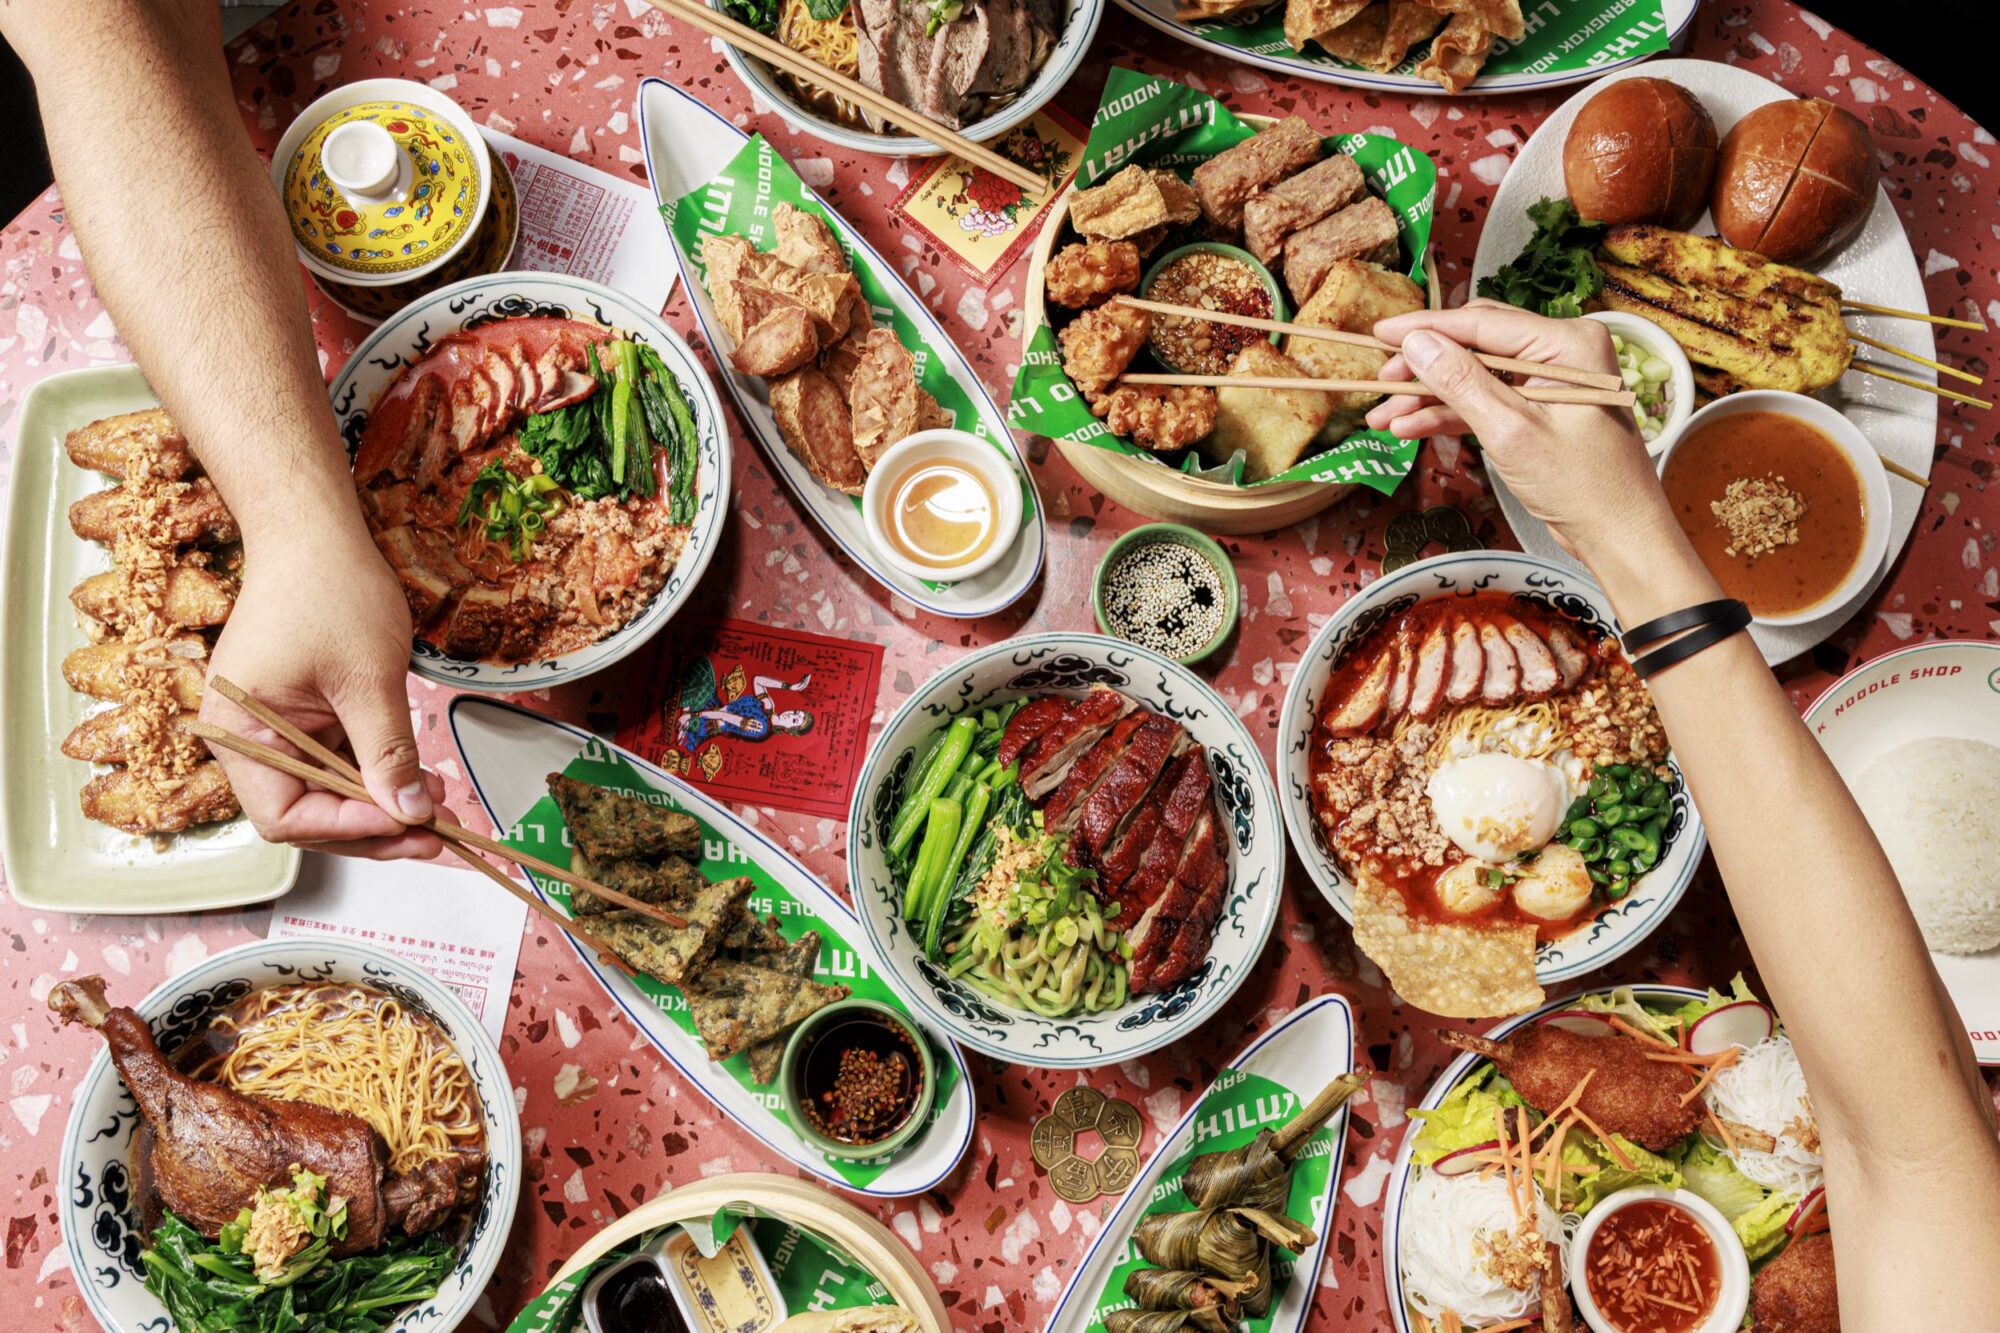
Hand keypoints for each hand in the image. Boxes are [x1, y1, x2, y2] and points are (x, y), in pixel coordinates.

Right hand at [201, 525, 448, 858]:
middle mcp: (249, 737)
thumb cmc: (330, 589)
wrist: (315, 531)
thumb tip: (410, 813)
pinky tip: (422, 782)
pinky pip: (338, 762)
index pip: (284, 816)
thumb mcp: (369, 678)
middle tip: (436, 834)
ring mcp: (276, 728)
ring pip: (329, 793)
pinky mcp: (304, 716)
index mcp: (241, 731)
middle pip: (308, 813)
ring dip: (383, 803)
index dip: (346, 828)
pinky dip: (379, 774)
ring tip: (440, 808)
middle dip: (373, 825)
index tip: (403, 824)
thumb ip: (388, 752)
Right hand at [1366, 300, 1672, 562]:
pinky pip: (1485, 402)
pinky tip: (1409, 428)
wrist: (1619, 536)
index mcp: (1567, 342)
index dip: (1426, 328)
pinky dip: (1448, 415)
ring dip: (1428, 396)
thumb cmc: (1583, 485)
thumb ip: (1461, 382)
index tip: (1380, 334)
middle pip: (1475, 344)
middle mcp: (1560, 352)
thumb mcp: (1511, 431)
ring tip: (1383, 416)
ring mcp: (1547, 383)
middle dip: (1424, 365)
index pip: (1482, 322)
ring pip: (1473, 376)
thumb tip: (1416, 343)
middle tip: (1379, 381)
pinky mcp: (1537, 412)